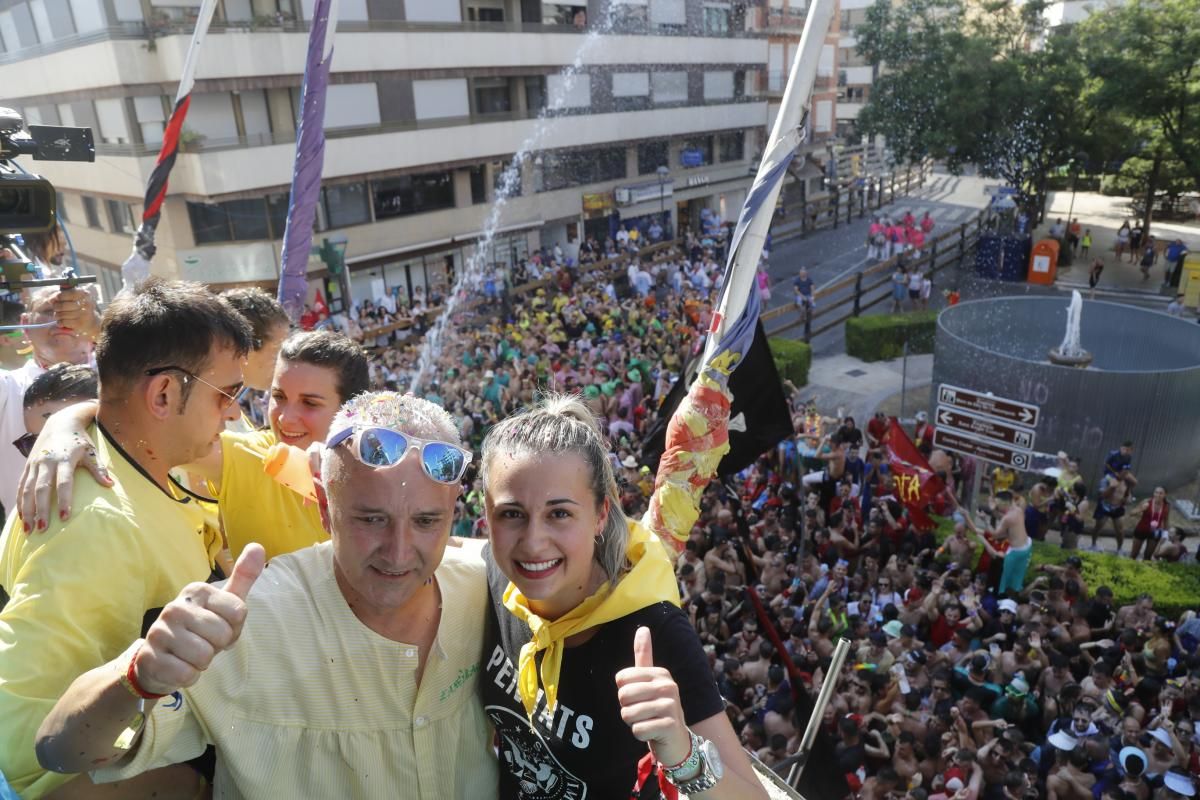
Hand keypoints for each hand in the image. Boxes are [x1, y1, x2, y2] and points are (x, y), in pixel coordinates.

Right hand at [18, 422, 110, 530]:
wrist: (61, 424)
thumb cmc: (80, 441)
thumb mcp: (92, 451)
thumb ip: (99, 468)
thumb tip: (110, 485)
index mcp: (64, 459)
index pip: (63, 483)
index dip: (63, 500)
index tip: (64, 518)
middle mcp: (46, 462)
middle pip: (41, 489)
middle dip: (41, 510)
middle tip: (43, 529)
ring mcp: (35, 464)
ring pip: (27, 490)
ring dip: (27, 510)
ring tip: (29, 529)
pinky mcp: (28, 466)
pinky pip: (21, 486)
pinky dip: (20, 502)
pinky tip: (22, 517)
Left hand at [51, 287, 99, 338]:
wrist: (91, 321)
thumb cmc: (78, 307)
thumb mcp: (72, 298)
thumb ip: (61, 295)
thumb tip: (51, 300)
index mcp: (84, 294)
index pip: (67, 294)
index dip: (59, 297)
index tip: (55, 299)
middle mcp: (86, 304)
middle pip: (62, 305)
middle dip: (56, 307)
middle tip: (57, 309)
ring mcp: (84, 314)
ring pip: (62, 314)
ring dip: (58, 316)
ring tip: (60, 316)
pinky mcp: (80, 323)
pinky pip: (64, 322)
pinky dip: (61, 322)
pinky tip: (63, 322)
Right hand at [134, 544, 264, 695]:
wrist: (158, 658)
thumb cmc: (199, 628)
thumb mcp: (224, 603)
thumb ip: (242, 577)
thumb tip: (258, 546)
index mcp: (197, 590)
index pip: (239, 613)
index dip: (234, 628)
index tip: (220, 626)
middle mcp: (175, 606)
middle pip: (222, 635)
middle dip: (218, 646)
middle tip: (204, 643)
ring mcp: (159, 631)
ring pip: (203, 656)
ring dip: (202, 662)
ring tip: (190, 654)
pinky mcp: (150, 658)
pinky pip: (186, 674)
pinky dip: (188, 676)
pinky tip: (178, 666)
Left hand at [615, 627, 690, 767]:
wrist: (677, 740)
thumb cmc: (658, 708)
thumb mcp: (651, 680)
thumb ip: (644, 655)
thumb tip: (642, 628)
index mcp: (660, 673)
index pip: (621, 679)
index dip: (624, 692)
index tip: (640, 698)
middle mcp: (668, 686)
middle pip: (623, 695)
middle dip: (627, 709)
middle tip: (643, 712)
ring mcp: (671, 706)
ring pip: (628, 714)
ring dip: (633, 722)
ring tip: (648, 722)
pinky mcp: (669, 726)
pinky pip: (637, 730)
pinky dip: (640, 734)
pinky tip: (653, 733)